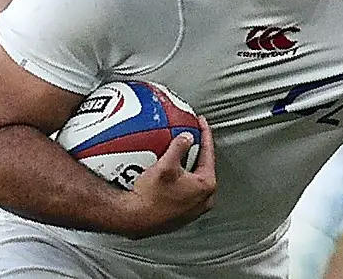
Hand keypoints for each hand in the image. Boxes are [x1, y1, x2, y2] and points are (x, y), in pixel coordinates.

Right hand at [117, 115, 216, 238]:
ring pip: (192, 179)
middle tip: (189, 138)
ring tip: (175, 154)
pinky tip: (164, 174)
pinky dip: (177, 179)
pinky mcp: (179, 213)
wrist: (132, 219)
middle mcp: (203, 200)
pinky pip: (182, 190)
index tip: (201, 123)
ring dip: (185, 166)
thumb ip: (179, 147)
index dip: (205, 135)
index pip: (209, 153)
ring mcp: (192, 208)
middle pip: (202, 166)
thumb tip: (186, 137)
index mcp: (206, 186)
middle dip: (196, 151)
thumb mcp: (166, 166)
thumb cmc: (149, 198)